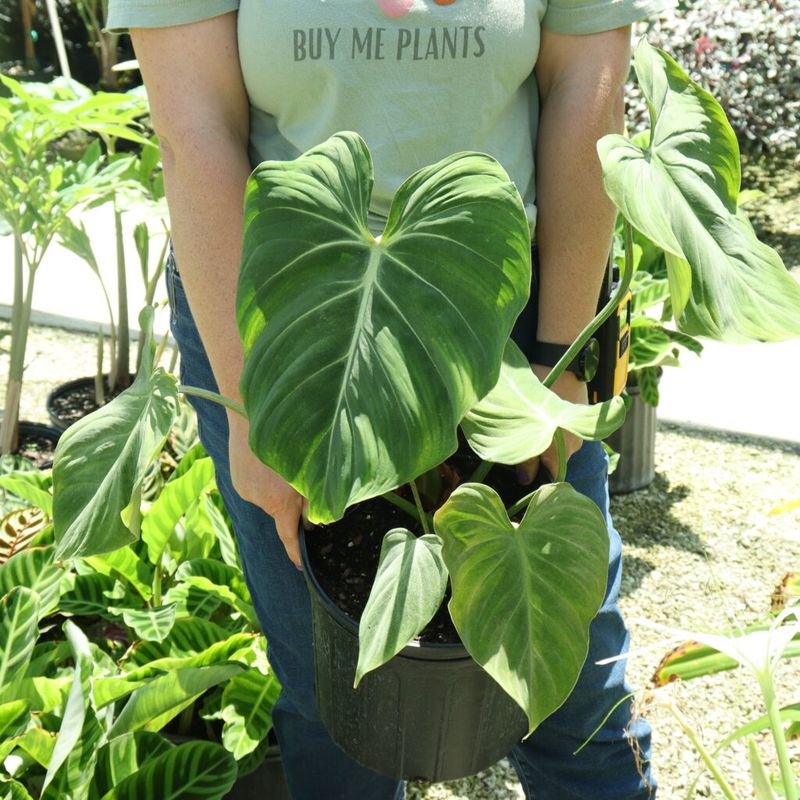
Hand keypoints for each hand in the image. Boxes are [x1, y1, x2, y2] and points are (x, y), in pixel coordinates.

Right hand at [227, 411, 307, 568]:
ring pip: (270, 496)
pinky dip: (266, 478)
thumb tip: (314, 519)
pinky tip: (268, 460)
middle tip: (300, 484)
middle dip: (292, 504)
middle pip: (281, 512)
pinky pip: (257, 485)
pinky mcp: (237, 477)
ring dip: (278, 487)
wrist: (248, 410)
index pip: (288, 535)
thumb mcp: (309, 469)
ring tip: (280, 463)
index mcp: (279, 500)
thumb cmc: (289, 434)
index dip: (295, 551)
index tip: (300, 565)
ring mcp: (244, 488)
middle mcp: (259, 498)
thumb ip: (313, 499)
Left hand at [516, 365, 586, 484]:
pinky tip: (541, 419)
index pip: (549, 476)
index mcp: (562, 452)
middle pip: (553, 462)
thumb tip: (524, 480)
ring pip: (558, 447)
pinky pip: (563, 434)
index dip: (533, 476)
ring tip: (528, 428)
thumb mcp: (528, 426)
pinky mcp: (578, 421)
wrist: (562, 363)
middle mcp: (575, 447)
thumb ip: (526, 457)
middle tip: (519, 443)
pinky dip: (552, 431)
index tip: (519, 469)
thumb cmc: (540, 393)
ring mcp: (579, 433)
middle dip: (537, 457)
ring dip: (545, 442)